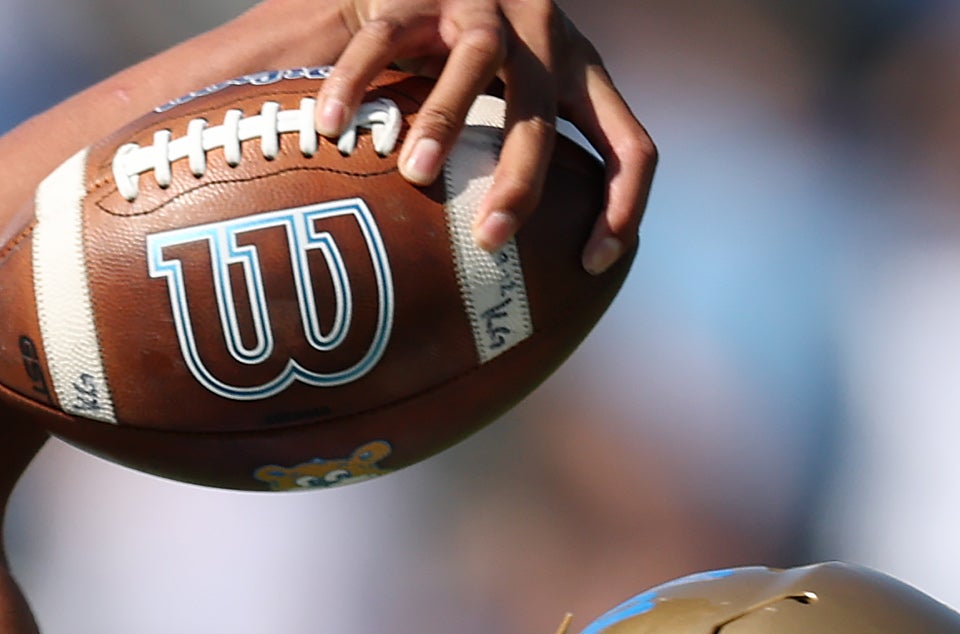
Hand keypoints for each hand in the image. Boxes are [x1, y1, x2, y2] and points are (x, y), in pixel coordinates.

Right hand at [315, 0, 654, 269]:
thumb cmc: (470, 61)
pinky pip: (382, 40)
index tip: (591, 263)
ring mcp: (479, 6)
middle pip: (542, 113)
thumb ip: (523, 160)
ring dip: (447, 121)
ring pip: (475, 61)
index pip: (629, 142)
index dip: (623, 204)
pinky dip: (355, 83)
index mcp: (578, 71)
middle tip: (487, 238)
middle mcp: (541, 34)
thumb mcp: (519, 98)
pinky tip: (330, 128)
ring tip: (414, 174)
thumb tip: (519, 279)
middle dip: (519, 180)